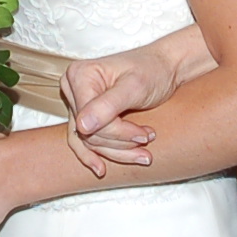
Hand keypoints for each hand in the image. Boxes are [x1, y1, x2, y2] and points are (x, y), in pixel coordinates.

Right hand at [61, 27, 217, 176]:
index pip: (90, 119)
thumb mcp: (134, 86)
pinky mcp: (85, 115)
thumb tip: (83, 127)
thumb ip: (107, 105)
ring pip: (88, 141)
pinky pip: (85, 141)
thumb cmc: (152, 70)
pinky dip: (98, 154)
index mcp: (79, 75)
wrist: (165, 67)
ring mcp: (77, 103)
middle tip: (148, 140)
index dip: (118, 132)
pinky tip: (102, 169)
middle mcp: (72, 88)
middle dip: (121, 142)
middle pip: (89, 132)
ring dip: (116, 151)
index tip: (145, 136)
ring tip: (143, 153)